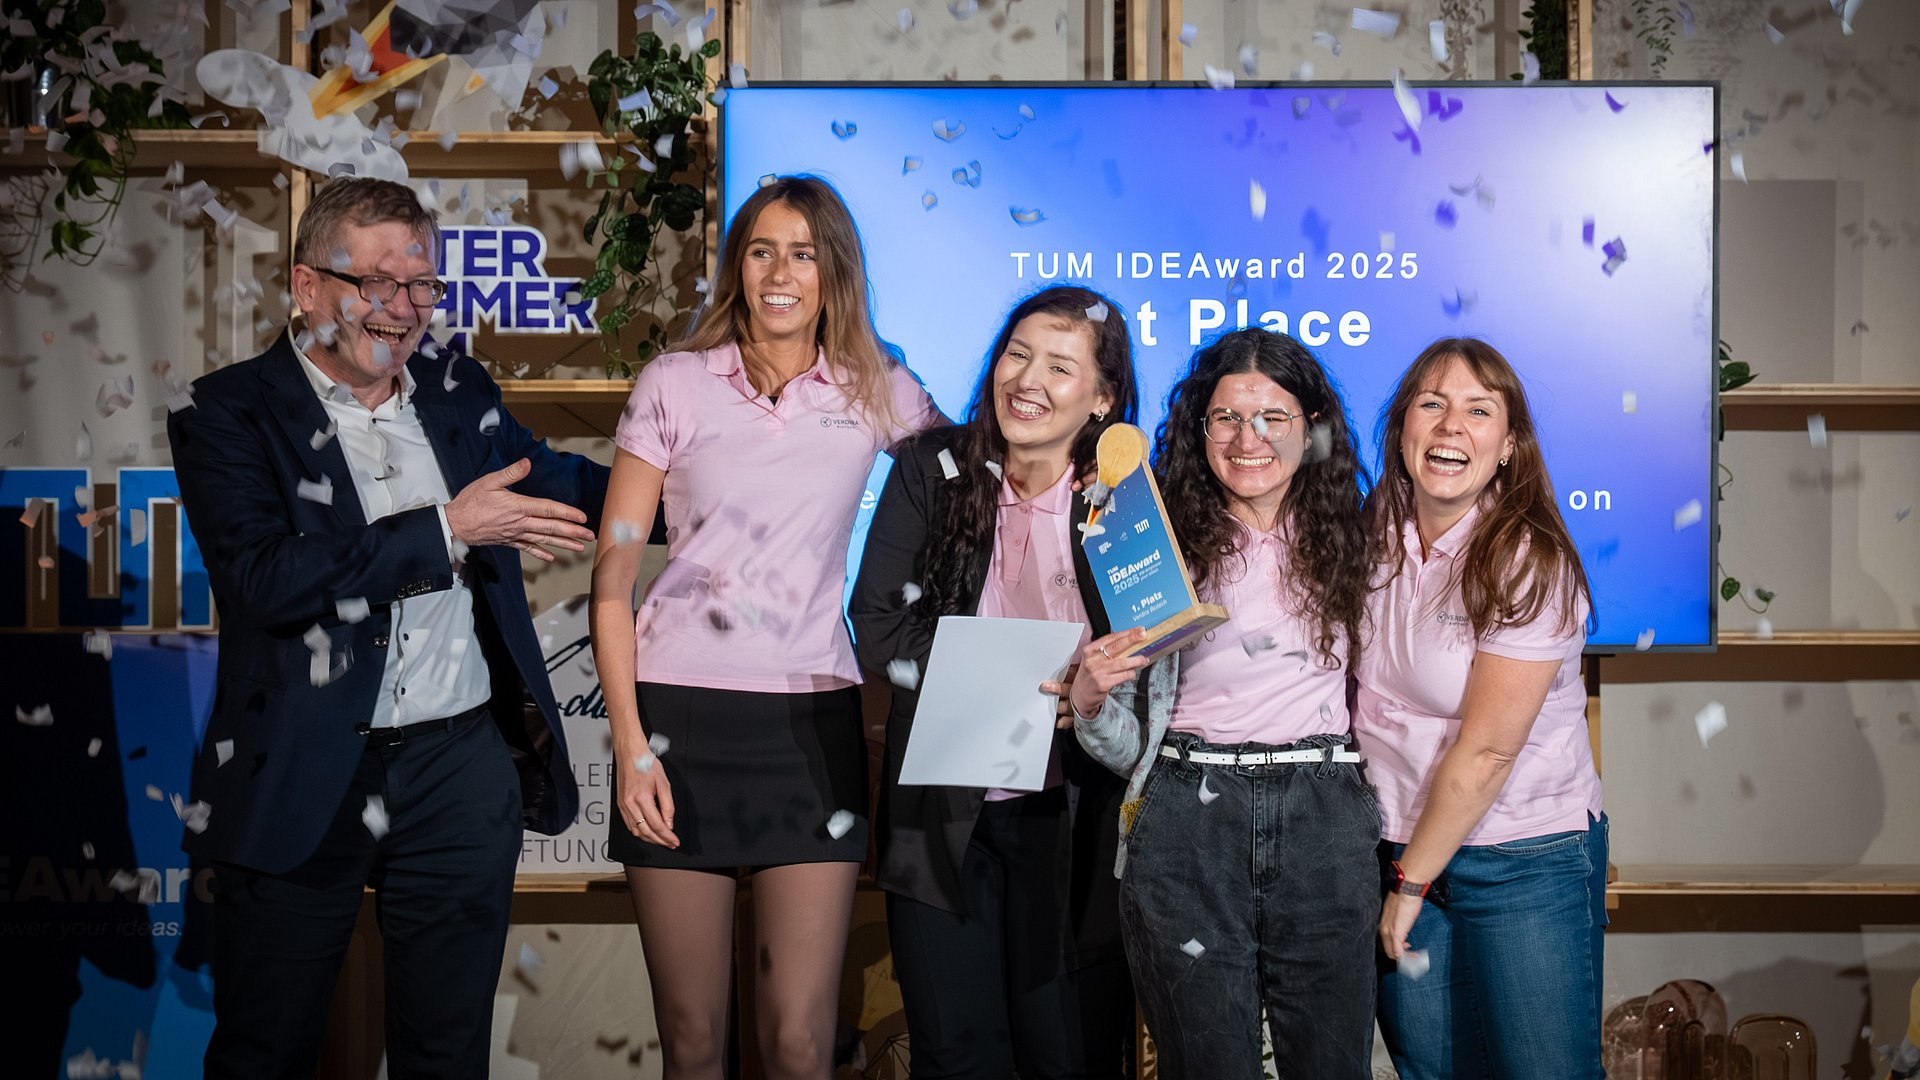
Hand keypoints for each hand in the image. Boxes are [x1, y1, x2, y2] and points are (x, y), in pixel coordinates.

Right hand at [446, 458, 595, 561]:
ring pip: (544, 540)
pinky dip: (540, 553)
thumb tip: (527, 463)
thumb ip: (510, 473)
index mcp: (518, 507)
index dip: (567, 513)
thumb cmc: (470, 502)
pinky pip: (528, 548)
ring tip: (580, 548)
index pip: (549, 510)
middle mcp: (520, 523)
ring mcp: (515, 534)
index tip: (583, 518)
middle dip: (573, 532)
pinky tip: (551, 558)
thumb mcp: (489, 481)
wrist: (454, 525)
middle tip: (591, 536)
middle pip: (552, 528)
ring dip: (564, 544)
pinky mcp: (508, 541)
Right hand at [614, 736, 678, 848]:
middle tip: (670, 843)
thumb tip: (669, 823)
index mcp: (641, 798)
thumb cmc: (646, 764)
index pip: (657, 825)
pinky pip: (629, 825)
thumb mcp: (664, 783)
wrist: (630, 754)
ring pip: (636, 831)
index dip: (667, 836)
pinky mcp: (620, 805)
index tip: (675, 841)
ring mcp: (623, 806)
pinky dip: (640, 832)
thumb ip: (668, 806)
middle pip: (646, 832)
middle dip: (660, 841)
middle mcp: (630, 804)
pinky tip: (648, 832)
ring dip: (649, 839)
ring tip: (661, 839)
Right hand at [1043, 627, 1149, 725]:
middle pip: (1117, 646)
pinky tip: (1133, 673)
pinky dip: (1131, 673)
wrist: (1080, 695)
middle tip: (1143, 635)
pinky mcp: (1104, 684)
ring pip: (1122, 663)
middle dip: (1132, 639)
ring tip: (1144, 659)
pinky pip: (1123, 676)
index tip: (1137, 630)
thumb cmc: (1089, 675)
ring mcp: (1098, 672)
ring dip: (1136, 660)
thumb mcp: (1093, 659)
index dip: (1126, 633)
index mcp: (1090, 650)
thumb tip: (1129, 642)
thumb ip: (1107, 651)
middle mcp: (1093, 660)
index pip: (1111, 637)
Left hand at [1379, 891, 1422, 959]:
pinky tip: (1414, 956)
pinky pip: (1398, 953)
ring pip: (1392, 953)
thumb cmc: (1404, 897)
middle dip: (1399, 955)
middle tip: (1411, 953)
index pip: (1384, 942)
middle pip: (1387, 950)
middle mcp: (1382, 929)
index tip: (1405, 946)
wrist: (1406, 890)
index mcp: (1382, 923)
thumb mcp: (1397, 911)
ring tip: (1414, 955)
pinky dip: (1406, 958)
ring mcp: (1388, 932)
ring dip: (1404, 957)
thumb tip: (1403, 926)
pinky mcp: (1396, 934)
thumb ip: (1397, 921)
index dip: (1394, 947)